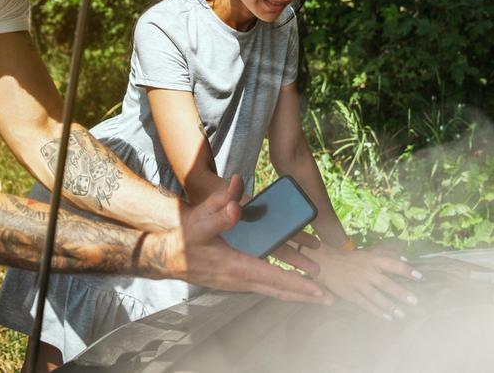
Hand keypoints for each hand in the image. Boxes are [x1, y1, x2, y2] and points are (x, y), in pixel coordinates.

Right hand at [150, 175, 331, 304]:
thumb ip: (219, 209)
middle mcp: (238, 280)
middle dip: (304, 295)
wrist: (165, 254)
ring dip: (294, 293)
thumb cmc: (183, 237)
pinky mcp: (233, 281)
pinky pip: (263, 287)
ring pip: (271, 290)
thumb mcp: (199, 221)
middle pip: (278, 290)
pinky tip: (289, 287)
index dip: (298, 284)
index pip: (274, 277)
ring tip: (315, 296)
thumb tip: (237, 193)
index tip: (319, 289)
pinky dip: (280, 288)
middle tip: (329, 299)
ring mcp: (235, 284)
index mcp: (236, 266)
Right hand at [304, 243, 420, 318]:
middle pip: (386, 284)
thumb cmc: (354, 258)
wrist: (327, 263)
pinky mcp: (352, 295)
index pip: (393, 264)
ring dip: (390, 306)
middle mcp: (367, 272)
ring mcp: (359, 285)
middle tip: (414, 301)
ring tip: (402, 314)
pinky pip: (366, 305)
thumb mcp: (369, 251)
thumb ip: (387, 252)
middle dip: (401, 293)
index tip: (420, 277)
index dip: (406, 270)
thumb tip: (404, 257)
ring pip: (377, 297)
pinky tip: (388, 317)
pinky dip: (377, 312)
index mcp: (373, 259)